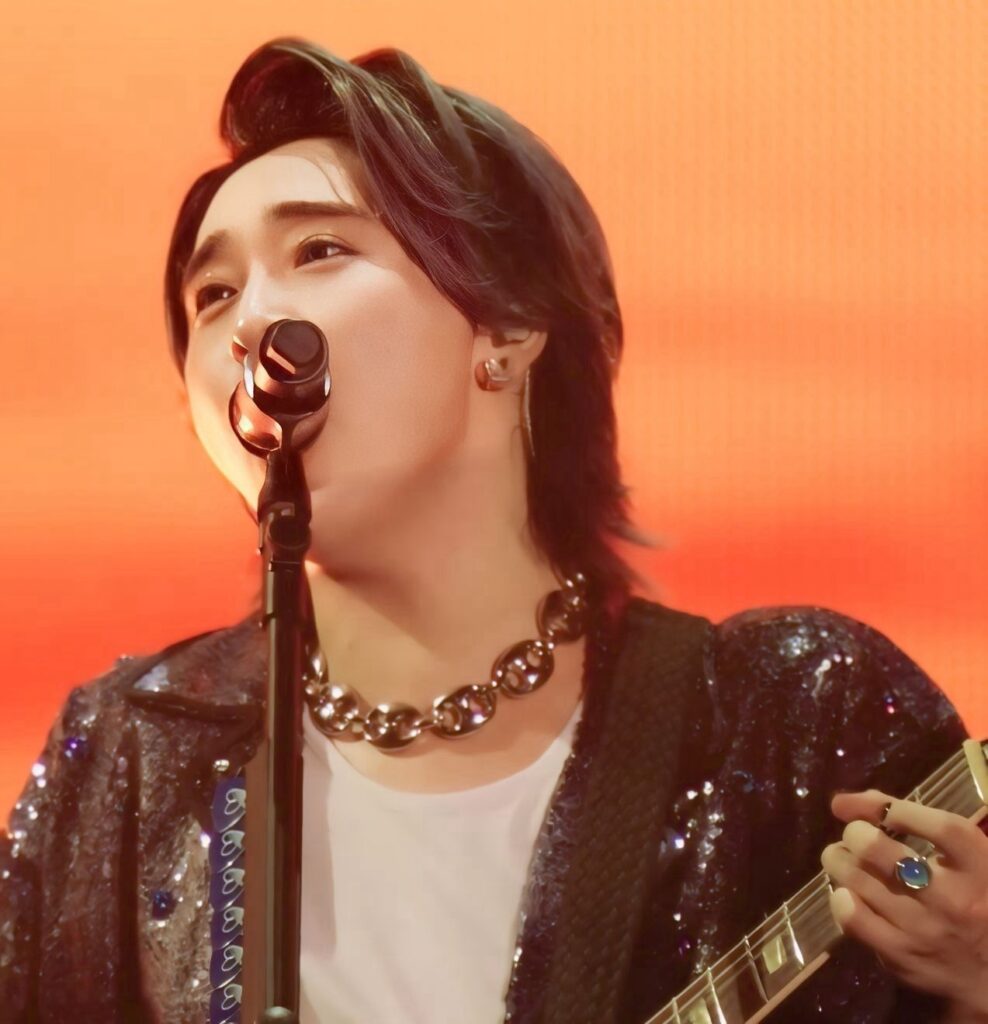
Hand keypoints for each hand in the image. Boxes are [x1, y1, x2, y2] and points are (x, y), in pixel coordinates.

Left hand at [820, 788, 987, 1017]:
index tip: (878, 808)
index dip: (895, 808)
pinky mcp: (901, 956)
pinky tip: (846, 892)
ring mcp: (923, 929)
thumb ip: (919, 821)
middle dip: (855, 833)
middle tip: (855, 835)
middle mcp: (952, 899)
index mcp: (979, 868)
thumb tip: (847, 802)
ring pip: (856, 879)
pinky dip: (840, 898)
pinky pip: (852, 918)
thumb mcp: (966, 859)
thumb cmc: (974, 901)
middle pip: (877, 849)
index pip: (940, 827)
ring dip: (838, 860)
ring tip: (842, 858)